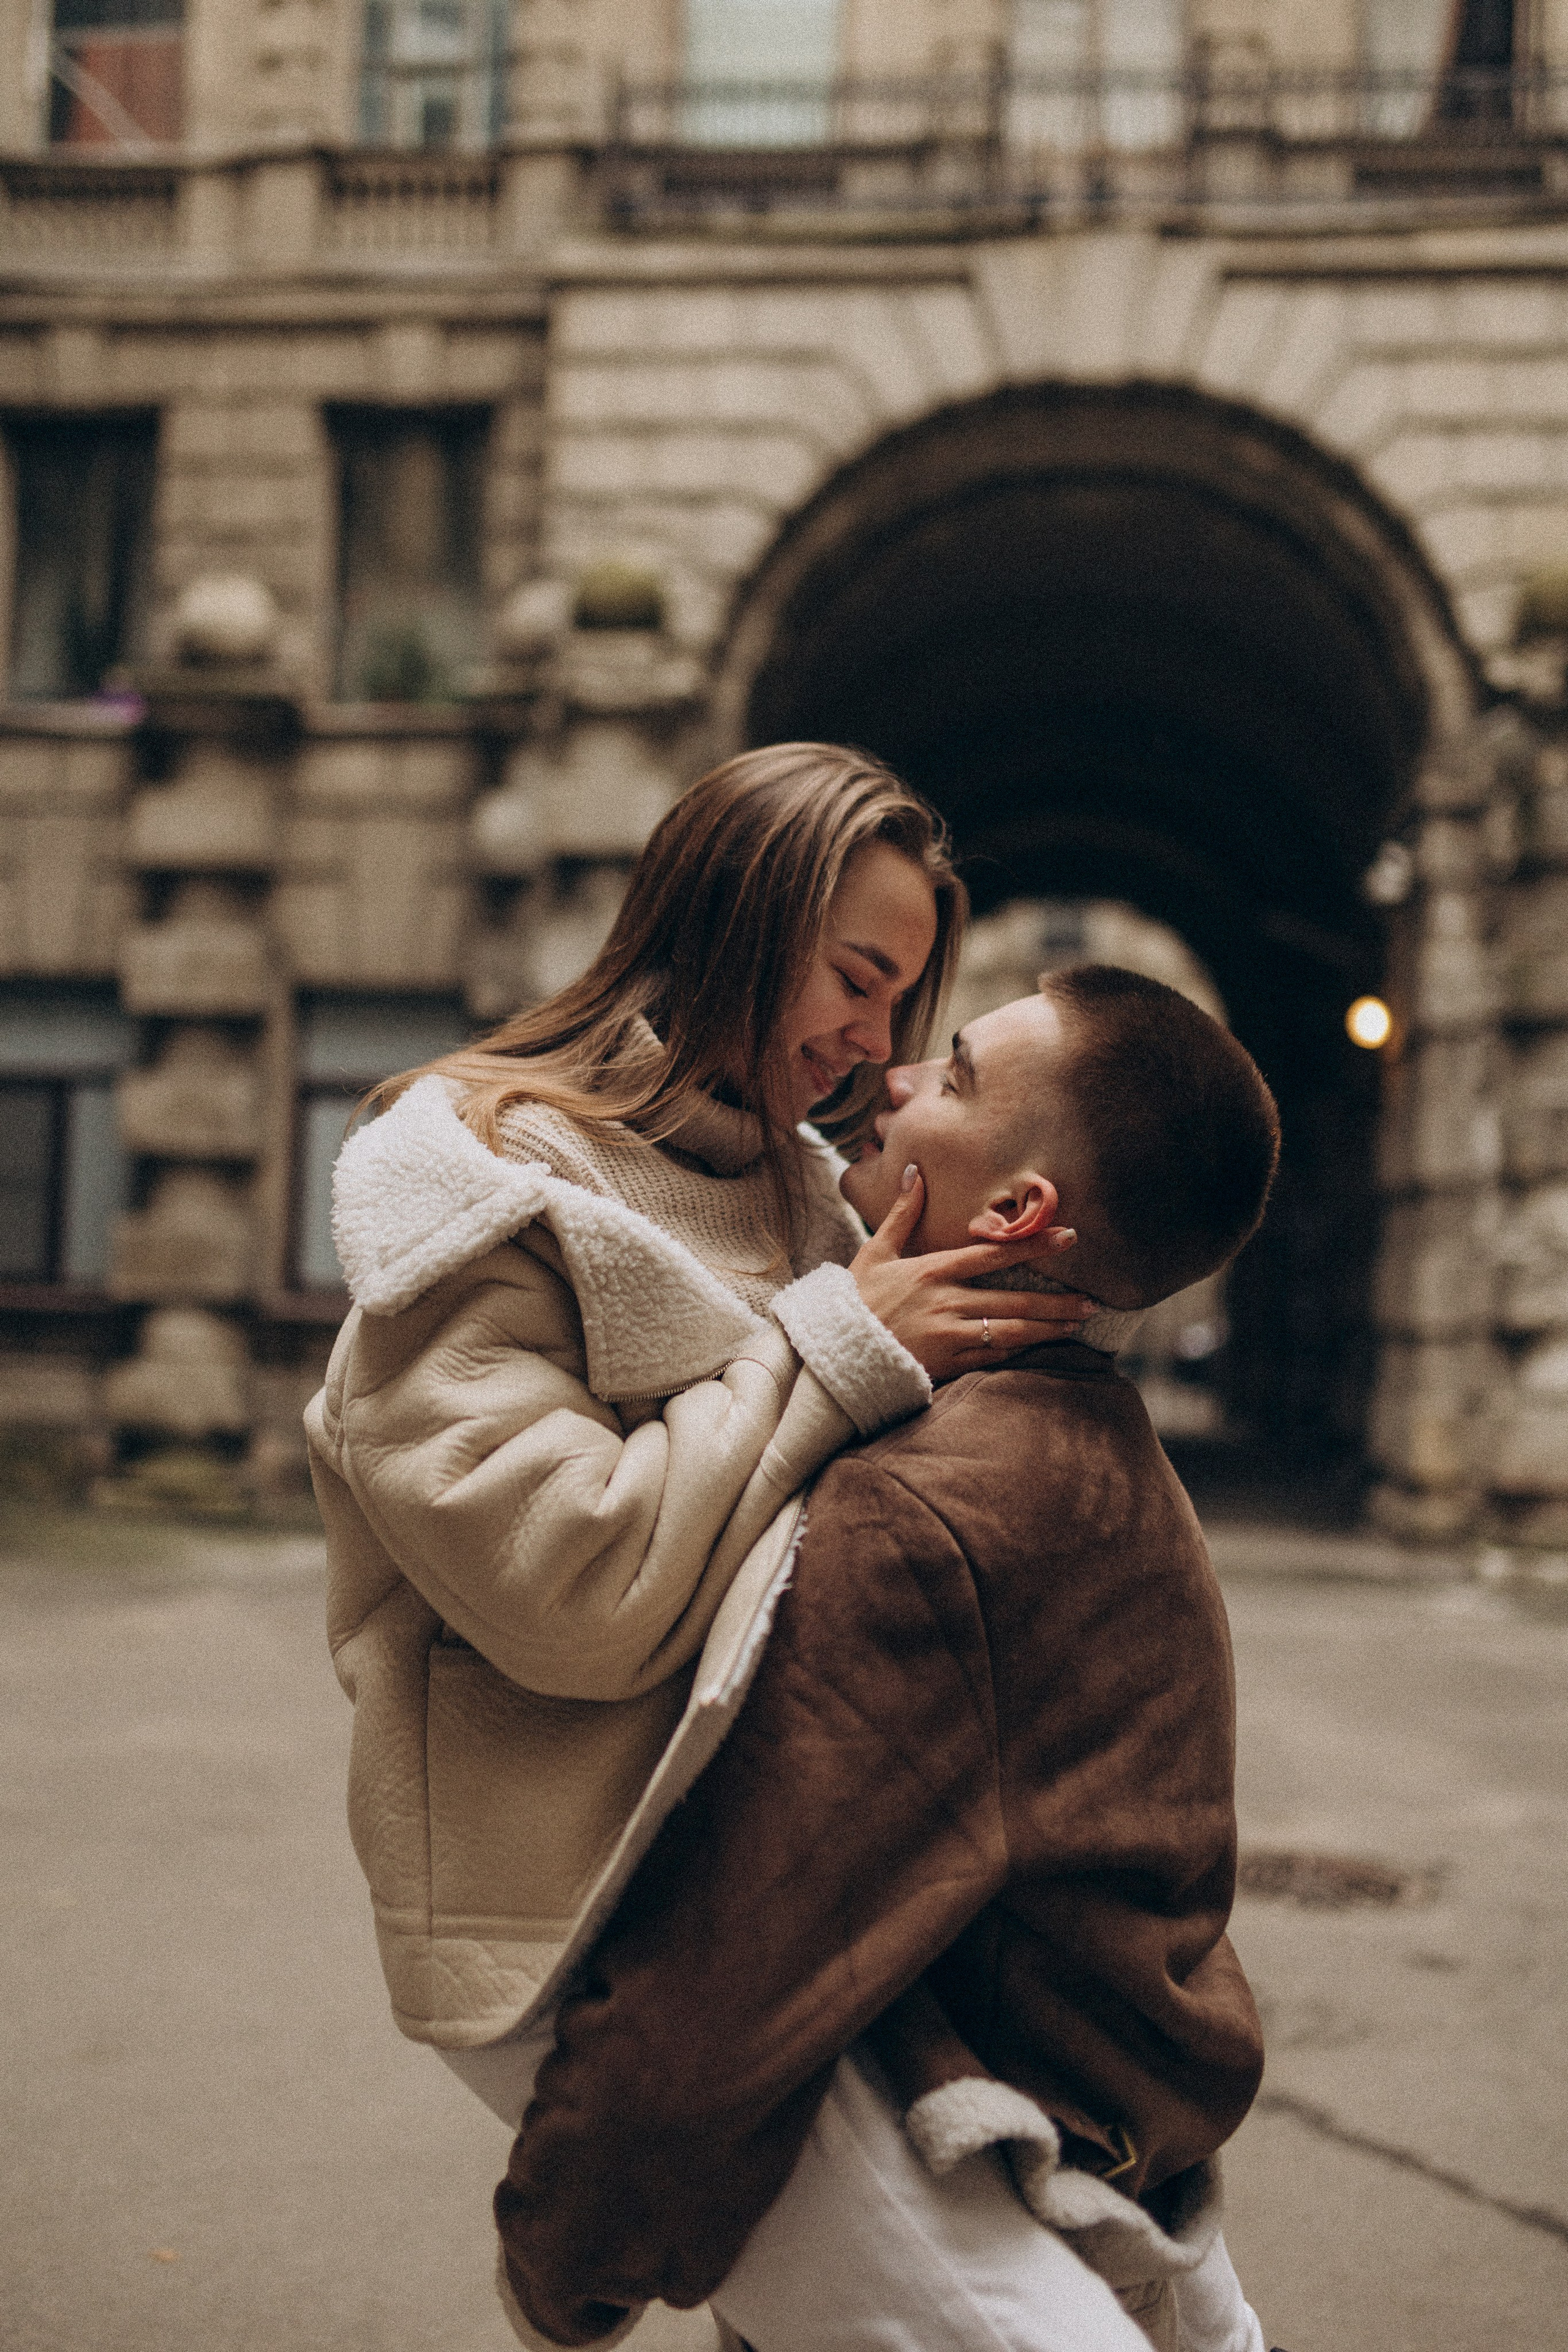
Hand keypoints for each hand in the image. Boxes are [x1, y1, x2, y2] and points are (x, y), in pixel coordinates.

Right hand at [849, 1168, 1095, 1383]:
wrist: (832, 1351)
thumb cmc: (854, 1300)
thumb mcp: (874, 1251)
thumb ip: (901, 1213)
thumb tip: (913, 1170)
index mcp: (932, 1270)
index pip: (994, 1254)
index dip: (1034, 1245)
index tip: (1067, 1237)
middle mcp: (946, 1302)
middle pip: (1014, 1299)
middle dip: (1057, 1300)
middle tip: (1093, 1299)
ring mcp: (948, 1336)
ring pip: (1011, 1331)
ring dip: (1048, 1328)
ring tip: (1077, 1323)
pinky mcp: (946, 1364)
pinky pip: (991, 1356)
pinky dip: (1019, 1351)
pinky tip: (1042, 1346)